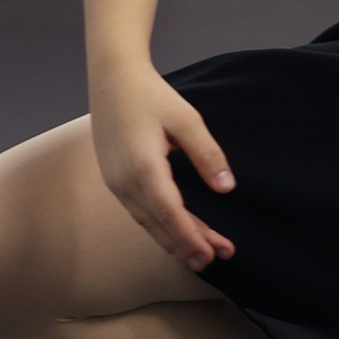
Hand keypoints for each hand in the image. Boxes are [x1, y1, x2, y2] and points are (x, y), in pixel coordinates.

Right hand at [90, 60, 236, 272]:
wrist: (112, 79)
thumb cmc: (151, 96)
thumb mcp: (186, 119)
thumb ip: (207, 154)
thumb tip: (226, 188)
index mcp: (143, 165)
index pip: (168, 211)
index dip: (190, 235)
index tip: (211, 254)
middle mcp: (124, 181)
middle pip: (158, 223)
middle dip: (187, 244)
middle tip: (216, 259)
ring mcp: (116, 183)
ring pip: (147, 221)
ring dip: (175, 237)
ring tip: (204, 251)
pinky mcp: (114, 180)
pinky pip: (140, 211)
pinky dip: (160, 225)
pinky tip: (178, 230)